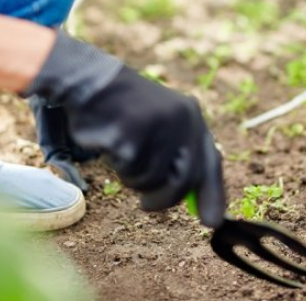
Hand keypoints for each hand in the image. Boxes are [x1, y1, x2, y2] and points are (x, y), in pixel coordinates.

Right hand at [23, 32, 225, 226]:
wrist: (92, 82)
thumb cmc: (126, 111)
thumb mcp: (163, 125)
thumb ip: (181, 158)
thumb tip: (195, 200)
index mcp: (192, 115)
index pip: (211, 162)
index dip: (213, 194)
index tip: (212, 223)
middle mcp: (181, 120)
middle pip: (184, 181)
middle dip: (164, 200)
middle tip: (147, 206)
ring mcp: (157, 127)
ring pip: (151, 179)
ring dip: (133, 179)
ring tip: (122, 153)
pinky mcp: (130, 134)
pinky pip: (129, 170)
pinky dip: (117, 166)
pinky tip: (110, 144)